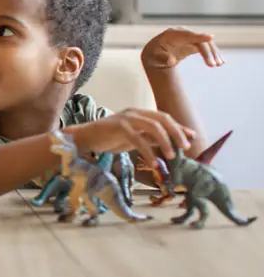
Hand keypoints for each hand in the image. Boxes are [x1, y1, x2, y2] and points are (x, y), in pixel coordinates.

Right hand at [70, 108, 195, 165]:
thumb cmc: (108, 139)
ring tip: (172, 157)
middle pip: (162, 119)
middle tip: (185, 148)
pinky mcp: (118, 127)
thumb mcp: (134, 138)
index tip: (191, 140)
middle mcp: (135, 112)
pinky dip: (148, 152)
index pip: (164, 118)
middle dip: (176, 133)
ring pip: (153, 127)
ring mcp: (126, 118)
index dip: (179, 128)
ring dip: (165, 142)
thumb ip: (150, 138)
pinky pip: (138, 139)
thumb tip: (172, 143)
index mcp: (139, 113)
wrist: (84, 139)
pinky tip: (154, 163)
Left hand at [141, 26, 223, 69]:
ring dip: (213, 54)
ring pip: (205, 44)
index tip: (210, 38)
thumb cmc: (153, 55)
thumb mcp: (154, 58)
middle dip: (208, 52)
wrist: (155, 54)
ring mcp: (189, 38)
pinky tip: (220, 62)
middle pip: (199, 41)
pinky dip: (213, 54)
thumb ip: (163, 59)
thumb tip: (171, 61)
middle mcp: (183, 34)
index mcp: (172, 34)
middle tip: (214, 65)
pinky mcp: (194, 43)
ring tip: (220, 64)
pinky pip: (206, 48)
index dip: (199, 37)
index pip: (188, 35)